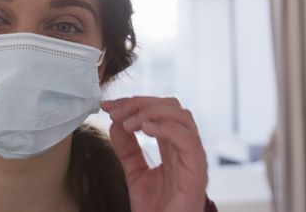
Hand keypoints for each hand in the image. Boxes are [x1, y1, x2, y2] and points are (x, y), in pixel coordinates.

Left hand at [102, 96, 207, 211]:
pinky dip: (165, 127)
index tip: (108, 105)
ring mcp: (193, 156)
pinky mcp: (197, 169)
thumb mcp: (134, 172)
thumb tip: (114, 123)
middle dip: (140, 103)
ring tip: (128, 123)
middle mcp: (185, 147)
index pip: (158, 110)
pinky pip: (187, 139)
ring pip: (181, 116)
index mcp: (173, 146)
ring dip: (150, 112)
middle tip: (115, 112)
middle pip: (170, 106)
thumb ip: (127, 148)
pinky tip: (144, 129)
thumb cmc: (156, 209)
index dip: (133, 103)